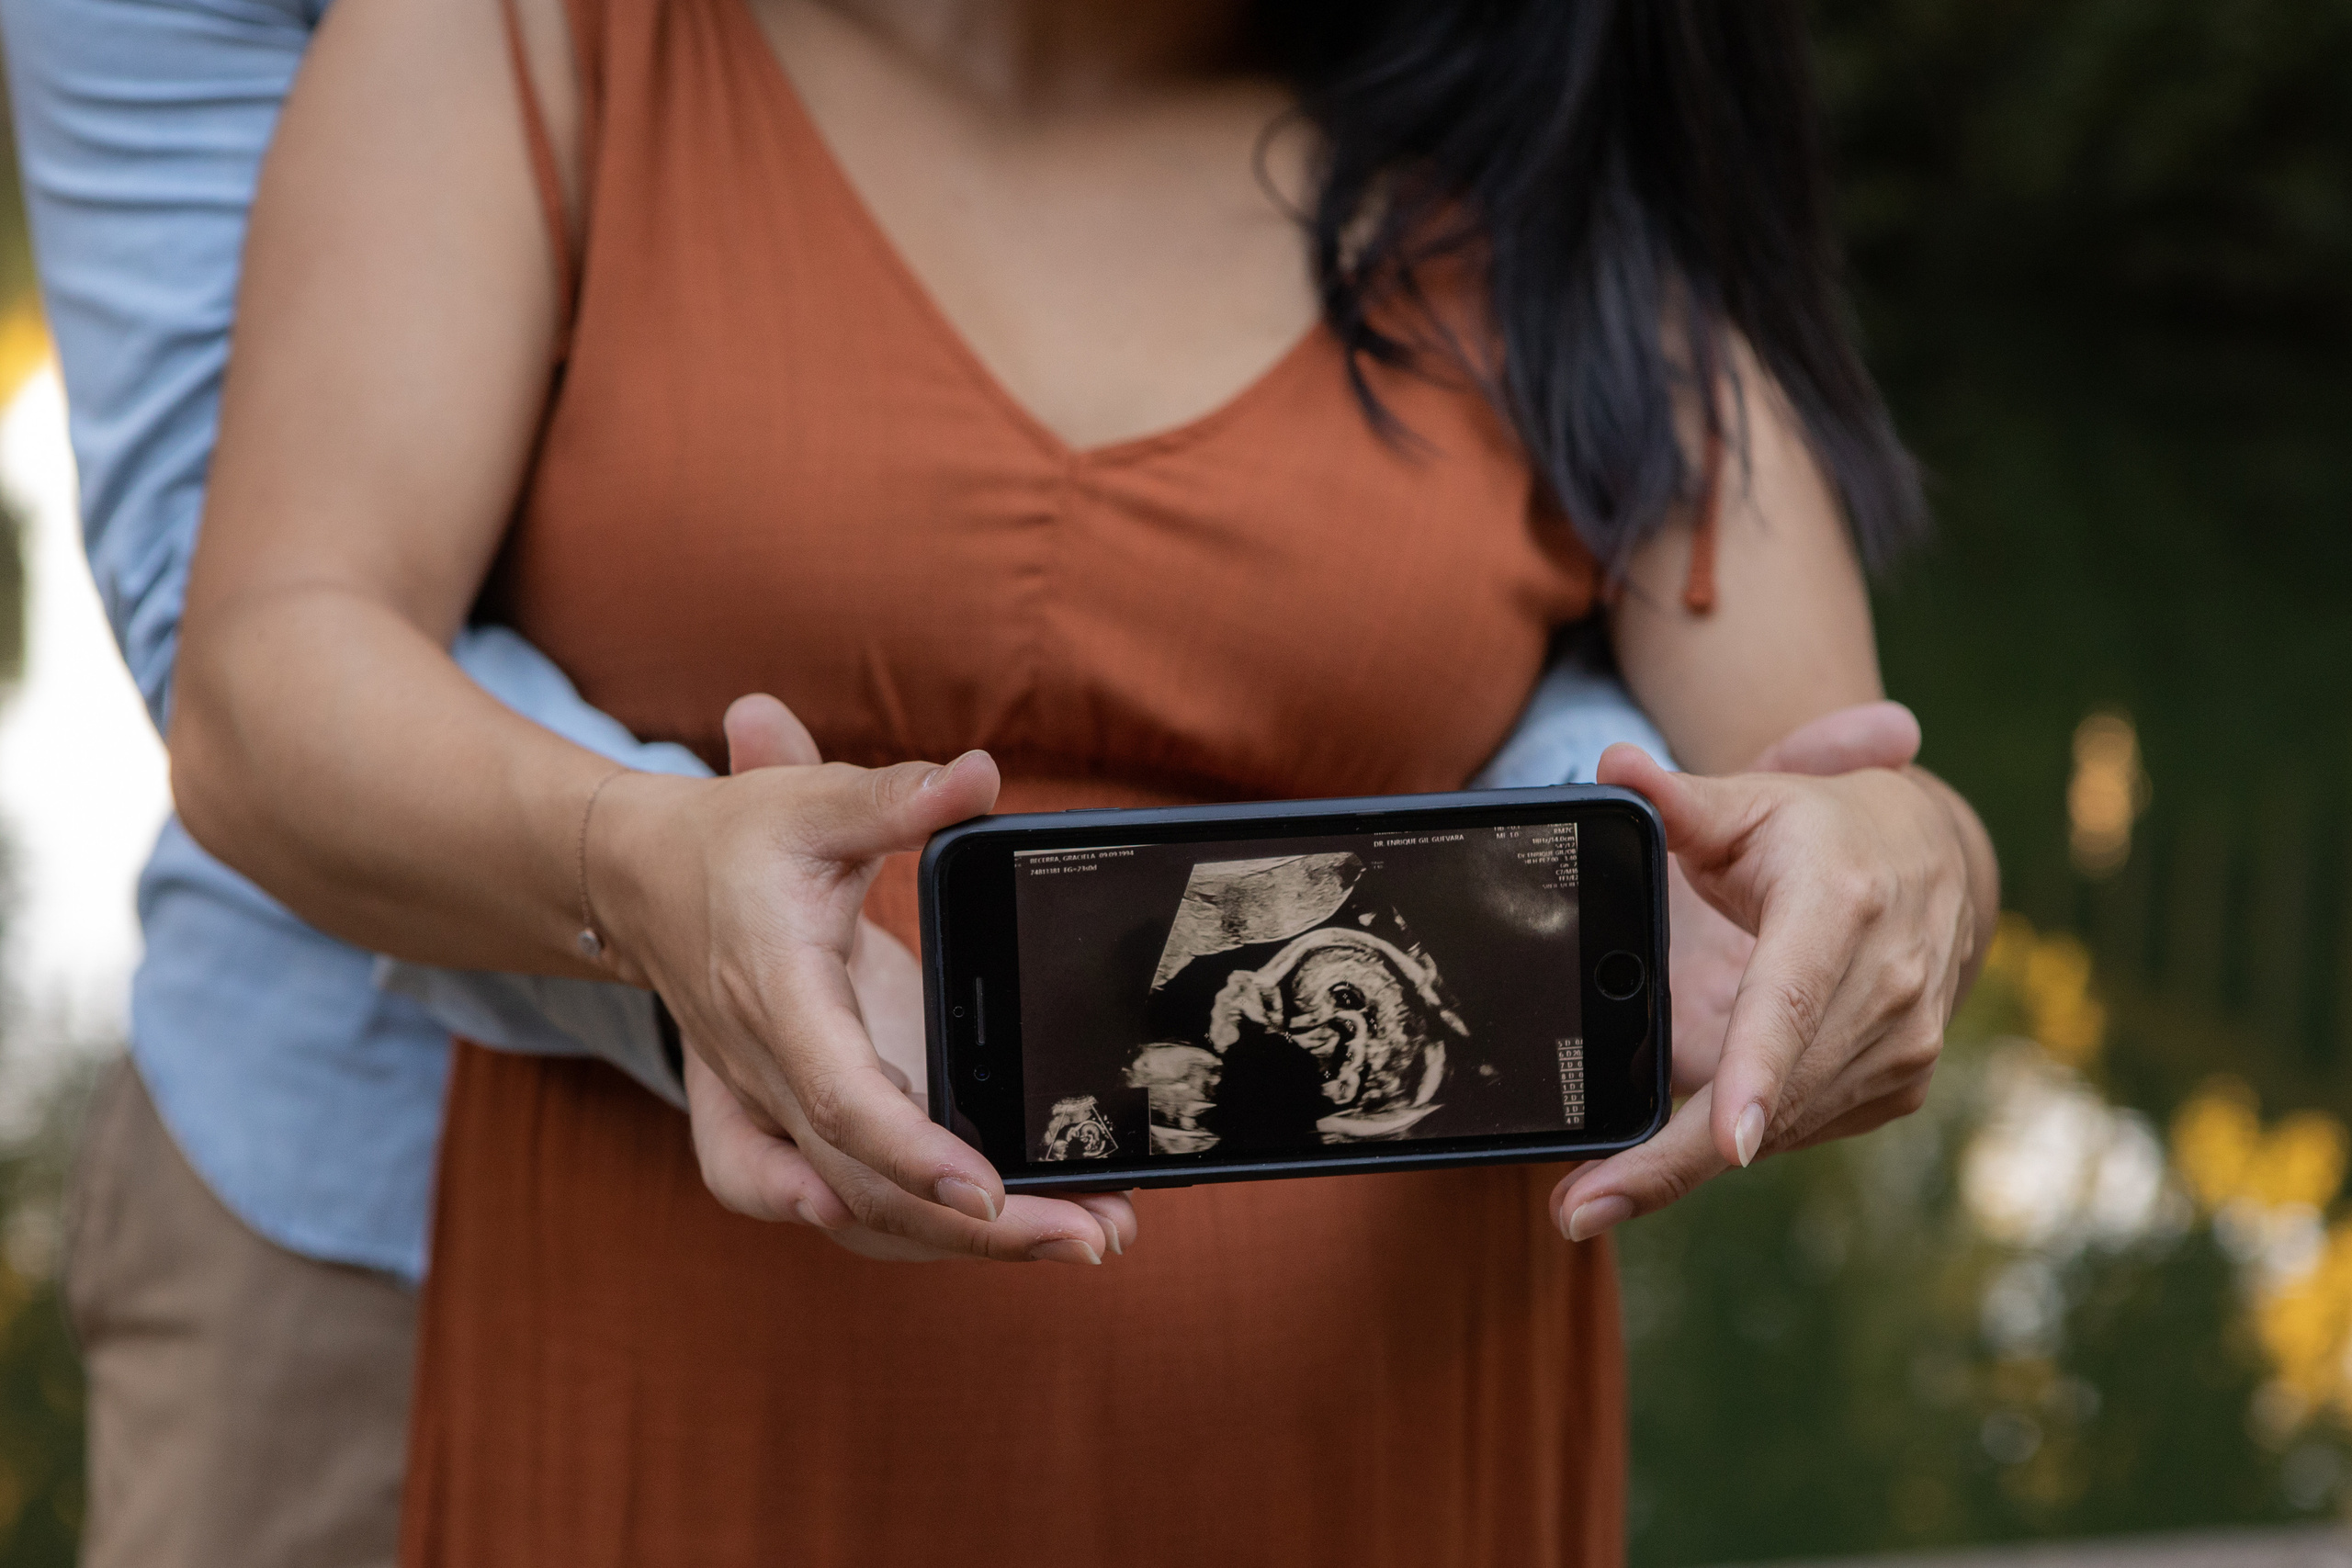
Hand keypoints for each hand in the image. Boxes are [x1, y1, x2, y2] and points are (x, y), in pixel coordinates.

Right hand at [603, 693, 1132, 1263]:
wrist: (642, 884)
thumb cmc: (732, 845)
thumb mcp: (810, 804)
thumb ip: (896, 797)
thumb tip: (981, 776)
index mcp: (778, 999)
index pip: (837, 1096)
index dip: (908, 1149)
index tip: (984, 1187)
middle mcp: (774, 1076)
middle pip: (868, 1185)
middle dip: (979, 1227)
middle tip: (1094, 1237)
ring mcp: (782, 1112)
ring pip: (871, 1209)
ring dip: (974, 1241)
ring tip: (1090, 1236)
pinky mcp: (802, 1123)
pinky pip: (860, 1200)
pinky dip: (927, 1230)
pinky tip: (1014, 1236)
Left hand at [1556, 731, 1989, 1243]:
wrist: (1934, 859)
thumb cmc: (1820, 828)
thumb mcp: (1751, 801)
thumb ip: (1677, 799)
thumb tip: (1612, 770)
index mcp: (1841, 906)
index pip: (1791, 1002)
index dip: (1758, 1075)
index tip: (1731, 1144)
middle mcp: (1888, 985)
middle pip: (1770, 1095)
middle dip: (1671, 1162)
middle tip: (1577, 1211)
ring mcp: (1904, 1043)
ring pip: (1782, 1127)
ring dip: (1687, 1170)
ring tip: (1595, 1200)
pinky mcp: (1901, 1082)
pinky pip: (1805, 1129)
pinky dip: (1736, 1142)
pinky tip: (1670, 1155)